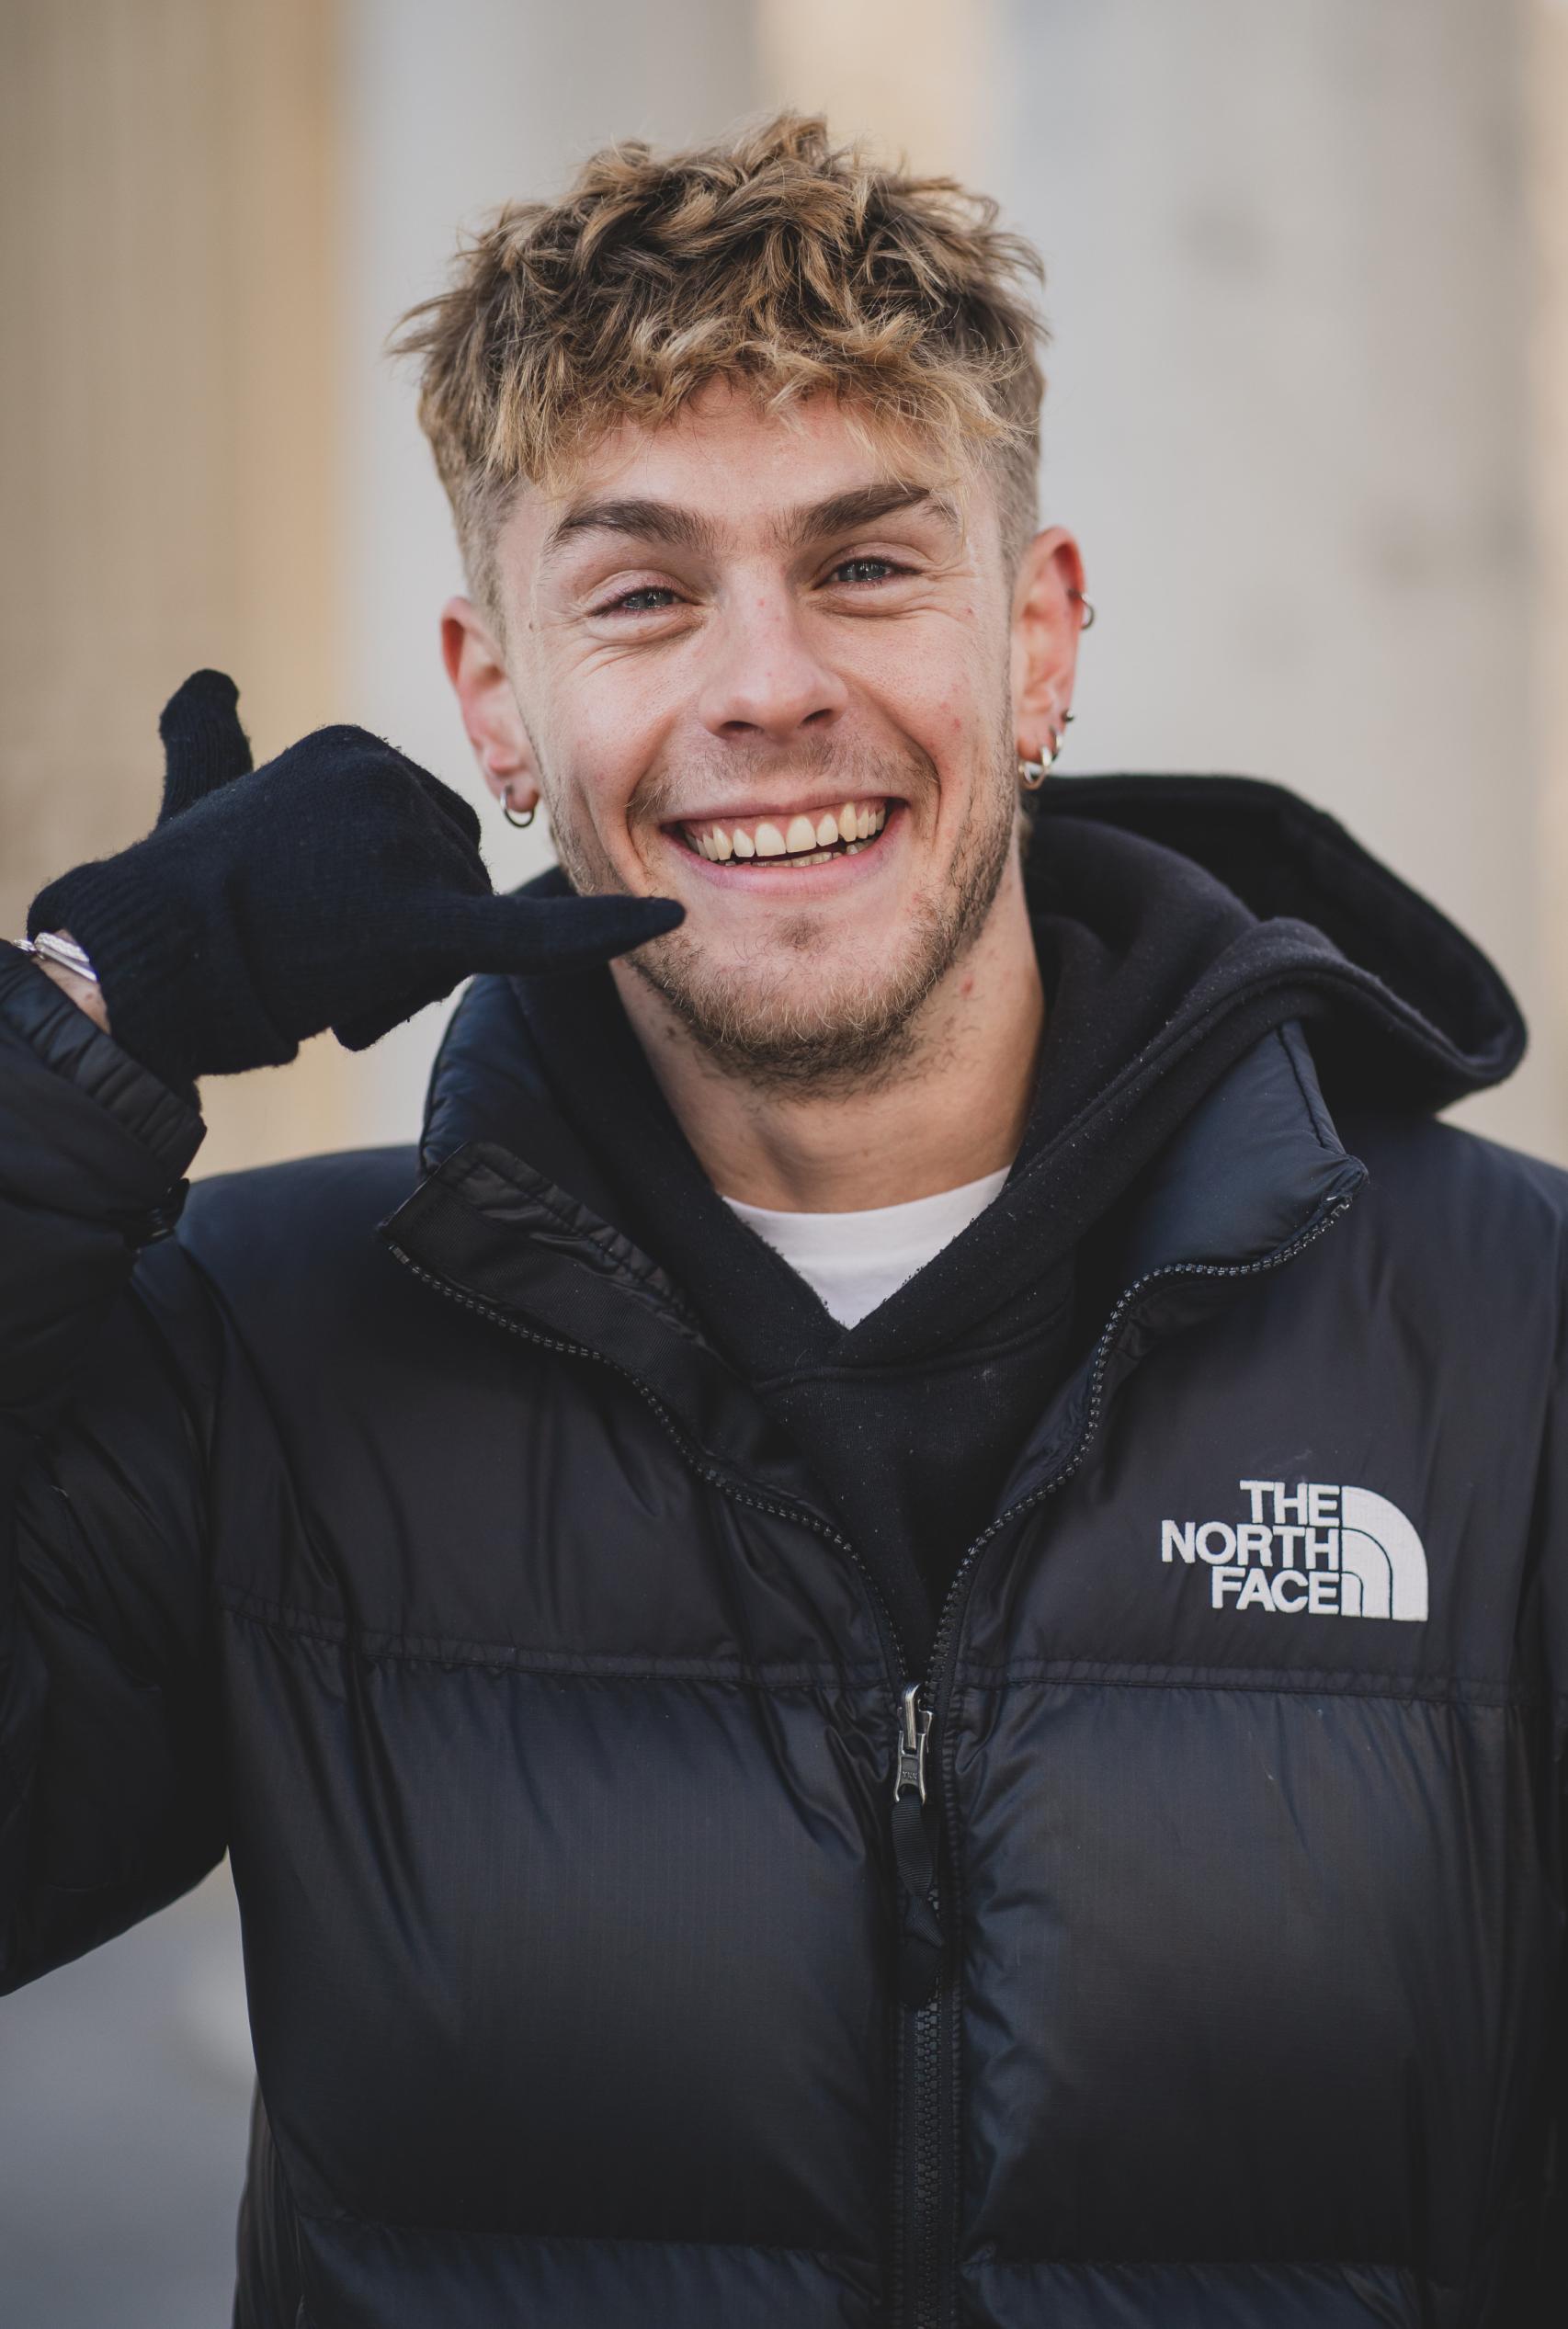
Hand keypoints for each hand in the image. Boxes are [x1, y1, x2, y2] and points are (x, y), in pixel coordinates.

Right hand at [26, 672, 681, 1085]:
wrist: (149, 959)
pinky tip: (667, 921)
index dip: (385, 892)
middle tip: (321, 947)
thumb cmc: (180, 892)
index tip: (314, 911)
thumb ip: (212, 734)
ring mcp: (399, 843)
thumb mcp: (202, 783)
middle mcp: (384, 778)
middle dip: (407, 932)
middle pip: (454, 875)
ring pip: (463, 924)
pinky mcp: (419, 915)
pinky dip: (597, 929)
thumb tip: (209, 691)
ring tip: (326, 962)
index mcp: (356, 749)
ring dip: (408, 965)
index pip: (427, 833)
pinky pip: (523, 929)